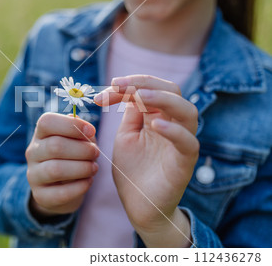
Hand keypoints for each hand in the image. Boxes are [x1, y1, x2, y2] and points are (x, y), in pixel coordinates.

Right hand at [25, 112, 99, 218]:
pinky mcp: (40, 196)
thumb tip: (87, 130)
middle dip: (82, 149)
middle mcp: (33, 152)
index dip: (71, 124)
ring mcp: (34, 175)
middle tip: (96, 153)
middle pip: (55, 146)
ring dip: (81, 168)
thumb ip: (81, 133)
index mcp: (41, 134)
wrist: (61, 189)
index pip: (46, 122)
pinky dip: (80, 187)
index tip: (91, 131)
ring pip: (55, 170)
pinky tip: (88, 182)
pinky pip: (60, 193)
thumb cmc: (72, 157)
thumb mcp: (77, 141)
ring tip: (94, 168)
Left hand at [94, 75, 198, 246]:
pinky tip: (155, 125)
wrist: (139, 206)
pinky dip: (174, 130)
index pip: (150, 88)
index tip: (102, 93)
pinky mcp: (185, 162)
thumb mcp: (126, 136)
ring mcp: (181, 142)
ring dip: (162, 98)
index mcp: (157, 117)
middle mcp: (173, 125)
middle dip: (143, 83)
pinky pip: (188, 142)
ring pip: (187, 111)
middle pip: (172, 90)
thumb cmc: (133, 171)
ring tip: (138, 96)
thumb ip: (131, 114)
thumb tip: (126, 89)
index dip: (128, 84)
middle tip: (116, 85)